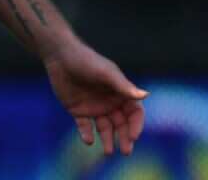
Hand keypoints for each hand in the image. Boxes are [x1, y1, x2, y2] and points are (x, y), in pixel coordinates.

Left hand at [44, 39, 147, 155]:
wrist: (61, 56)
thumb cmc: (87, 61)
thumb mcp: (107, 73)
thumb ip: (124, 86)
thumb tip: (146, 95)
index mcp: (120, 92)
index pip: (134, 113)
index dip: (136, 125)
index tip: (134, 136)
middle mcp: (109, 102)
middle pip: (121, 124)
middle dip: (124, 137)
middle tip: (125, 151)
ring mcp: (94, 107)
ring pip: (104, 128)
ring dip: (107, 140)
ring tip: (107, 151)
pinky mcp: (78, 110)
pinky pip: (84, 127)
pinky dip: (87, 134)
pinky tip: (89, 140)